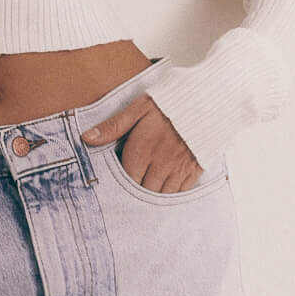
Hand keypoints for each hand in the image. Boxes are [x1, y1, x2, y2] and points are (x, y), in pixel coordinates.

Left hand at [81, 91, 202, 192]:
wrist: (207, 99)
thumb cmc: (170, 102)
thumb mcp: (138, 108)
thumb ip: (113, 126)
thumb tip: (87, 138)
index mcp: (142, 151)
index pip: (126, 180)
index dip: (121, 184)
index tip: (117, 182)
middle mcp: (160, 164)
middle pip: (143, 192)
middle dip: (136, 192)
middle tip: (132, 189)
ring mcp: (179, 169)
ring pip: (161, 196)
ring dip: (153, 196)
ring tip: (147, 192)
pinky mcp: (195, 169)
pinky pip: (181, 192)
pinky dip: (172, 194)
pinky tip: (166, 190)